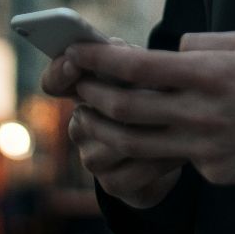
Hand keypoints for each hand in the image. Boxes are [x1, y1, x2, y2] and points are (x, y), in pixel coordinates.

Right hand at [40, 39, 184, 209]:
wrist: (173, 151)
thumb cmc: (157, 97)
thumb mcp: (145, 72)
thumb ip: (127, 59)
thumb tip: (117, 49)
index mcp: (82, 92)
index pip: (54, 82)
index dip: (59, 72)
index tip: (74, 63)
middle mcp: (80, 126)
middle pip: (93, 114)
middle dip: (129, 101)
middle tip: (160, 93)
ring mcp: (93, 158)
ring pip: (116, 142)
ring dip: (151, 133)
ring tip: (179, 122)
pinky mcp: (113, 184)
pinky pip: (135, 170)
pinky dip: (161, 159)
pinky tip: (180, 150)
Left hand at [65, 30, 234, 190]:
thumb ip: (204, 45)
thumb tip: (172, 52)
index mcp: (208, 74)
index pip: (137, 67)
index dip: (99, 60)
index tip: (76, 52)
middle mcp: (200, 113)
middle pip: (126, 108)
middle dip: (92, 95)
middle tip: (77, 87)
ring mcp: (204, 148)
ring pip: (137, 144)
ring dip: (106, 131)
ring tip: (92, 119)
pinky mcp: (213, 172)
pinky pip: (176, 159)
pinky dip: (160, 148)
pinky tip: (159, 138)